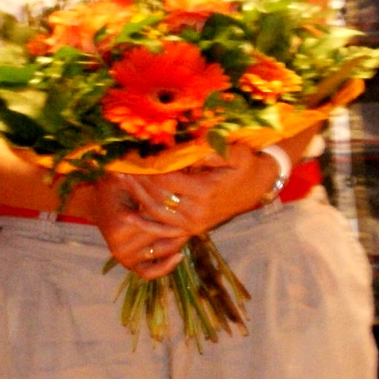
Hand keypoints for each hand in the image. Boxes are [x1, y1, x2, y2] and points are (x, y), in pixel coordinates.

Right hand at [70, 177, 191, 277]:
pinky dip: (165, 267)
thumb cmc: (114, 184)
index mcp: (121, 226)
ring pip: (162, 251)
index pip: (159, 219)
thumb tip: (161, 164)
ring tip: (192, 226)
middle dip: (179, 223)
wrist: (97, 201)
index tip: (188, 198)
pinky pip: (150, 272)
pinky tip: (180, 256)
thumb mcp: (124, 176)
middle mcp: (121, 246)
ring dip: (178, 239)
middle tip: (196, 212)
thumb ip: (141, 174)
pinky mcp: (130, 265)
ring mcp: (125, 258)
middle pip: (162, 235)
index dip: (175, 208)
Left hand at [123, 154, 279, 235]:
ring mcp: (193, 224)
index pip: (165, 180)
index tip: (134, 155)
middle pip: (156, 197)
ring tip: (120, 180)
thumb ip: (211, 150)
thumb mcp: (235, 153)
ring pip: (156, 213)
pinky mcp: (192, 229)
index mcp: (204, 192)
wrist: (259, 187)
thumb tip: (188, 147)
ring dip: (136, 198)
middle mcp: (196, 212)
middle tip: (119, 166)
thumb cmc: (246, 165)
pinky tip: (128, 216)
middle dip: (136, 181)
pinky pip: (164, 231)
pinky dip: (145, 225)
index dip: (147, 169)